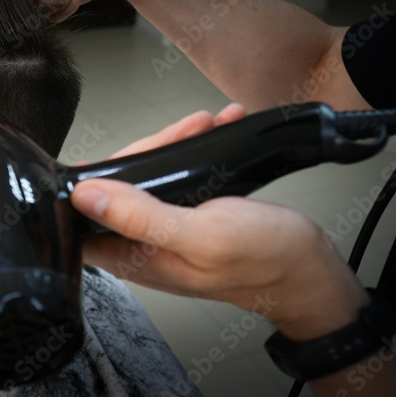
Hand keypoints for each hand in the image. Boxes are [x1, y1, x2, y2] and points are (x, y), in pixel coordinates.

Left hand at [73, 104, 368, 340]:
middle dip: (149, 150)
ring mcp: (164, 232)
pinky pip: (177, 180)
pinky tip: (215, 133)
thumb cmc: (264, 261)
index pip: (87, 214)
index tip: (127, 152)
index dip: (97, 178)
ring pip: (148, 179)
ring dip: (174, 146)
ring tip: (204, 124)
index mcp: (133, 256)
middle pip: (116, 188)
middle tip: (185, 129)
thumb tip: (85, 196)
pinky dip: (193, 154)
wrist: (310, 272)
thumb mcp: (200, 235)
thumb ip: (140, 217)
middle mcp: (141, 245)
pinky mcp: (187, 219)